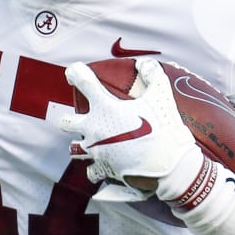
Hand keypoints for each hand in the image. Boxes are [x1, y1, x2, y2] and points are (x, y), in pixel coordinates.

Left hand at [59, 57, 196, 191]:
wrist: (167, 164)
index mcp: (105, 107)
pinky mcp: (103, 168)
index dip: (76, 72)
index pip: (83, 82)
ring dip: (82, 144)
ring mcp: (96, 150)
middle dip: (71, 119)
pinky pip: (91, 171)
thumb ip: (153, 75)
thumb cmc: (162, 128)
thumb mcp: (162, 96)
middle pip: (67, 122)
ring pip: (75, 148)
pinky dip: (96, 167)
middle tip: (86, 118)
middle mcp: (94, 128)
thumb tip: (145, 63)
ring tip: (94, 142)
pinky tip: (106, 163)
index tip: (74, 71)